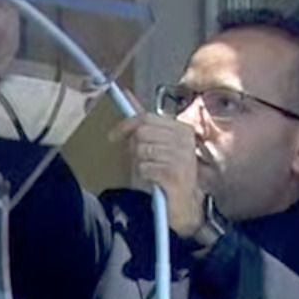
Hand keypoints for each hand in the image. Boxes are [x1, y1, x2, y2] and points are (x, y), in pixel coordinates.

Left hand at [112, 112, 204, 236]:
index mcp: (182, 129)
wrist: (185, 204)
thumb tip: (127, 95)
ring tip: (150, 171)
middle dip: (133, 148)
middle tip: (139, 160)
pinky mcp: (175, 175)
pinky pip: (145, 167)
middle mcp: (185, 141)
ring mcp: (182, 158)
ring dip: (140, 163)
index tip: (113, 135)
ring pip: (142, 151)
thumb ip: (144, 121)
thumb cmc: (169, 172)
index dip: (126, 125)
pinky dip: (144, 175)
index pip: (147, 117)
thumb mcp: (158, 144)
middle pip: (142, 133)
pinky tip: (153, 179)